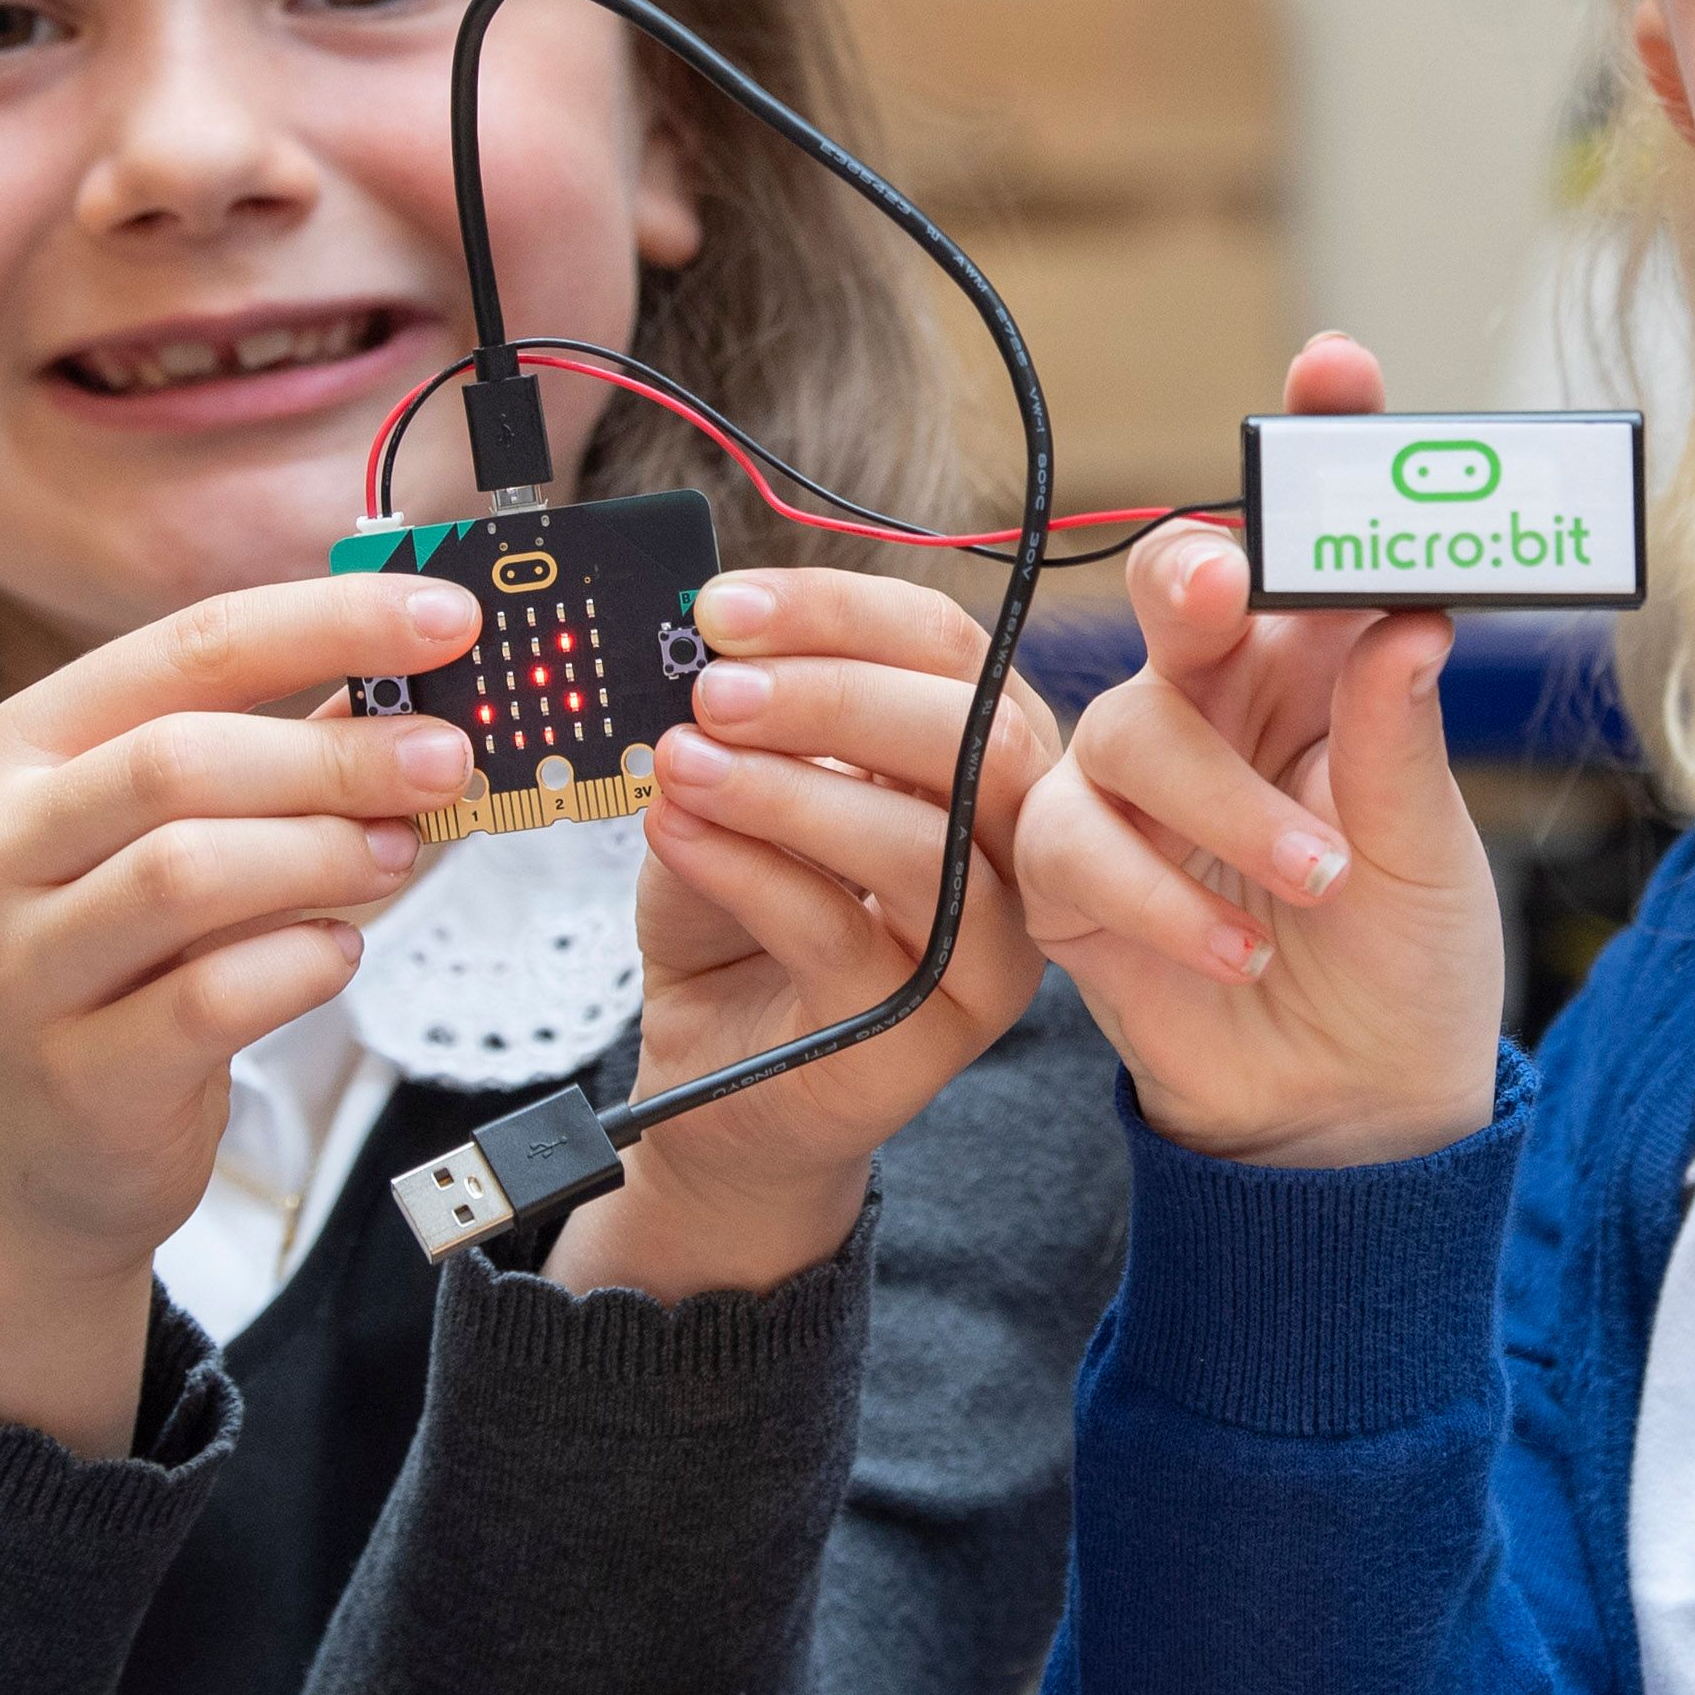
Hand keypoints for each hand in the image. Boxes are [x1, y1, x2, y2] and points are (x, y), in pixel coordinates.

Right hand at [0, 572, 475, 1451]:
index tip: (449, 617)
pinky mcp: (76, 1073)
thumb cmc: (127, 963)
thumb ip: (289, 759)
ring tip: (396, 856)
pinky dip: (300, 963)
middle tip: (449, 759)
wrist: (30, 1150)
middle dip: (337, 754)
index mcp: (31, 749)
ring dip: (322, 853)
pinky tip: (336, 953)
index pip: (190, 647)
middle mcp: (3, 845)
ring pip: (186, 872)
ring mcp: (25, 965)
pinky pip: (209, 998)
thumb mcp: (181, 837)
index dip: (330, 622)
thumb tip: (431, 686)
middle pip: (180, 761)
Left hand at [570, 564, 1060, 1299]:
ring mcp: (987, 951)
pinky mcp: (925, 1035)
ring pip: (920, 842)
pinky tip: (677, 836)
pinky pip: (840, 932)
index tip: (724, 609)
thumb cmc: (746, 920)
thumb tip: (715, 637)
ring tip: (681, 764)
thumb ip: (754, 715)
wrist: (719, 1085)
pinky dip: (746, 867)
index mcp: (986, 755)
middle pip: (973, 735)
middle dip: (831, 694)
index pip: (949, 650)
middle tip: (713, 689)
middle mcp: (1017, 847)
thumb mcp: (747, 785)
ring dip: (785, 787)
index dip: (838, 612)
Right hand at [1015, 334, 1502, 1160]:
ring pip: (1137, 724)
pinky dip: (1163, 895)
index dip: (1319, 442)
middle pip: (1183, 583)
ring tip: (1318, 883)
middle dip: (1201, 567)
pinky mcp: (1075, 867)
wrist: (1349, 1106)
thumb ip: (1400, 738)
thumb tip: (1408, 618)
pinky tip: (1235, 948)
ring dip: (1230, 803)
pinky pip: (1080, 842)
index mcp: (1322, 662)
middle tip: (1231, 585)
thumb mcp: (1429, 852)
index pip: (1314, 533)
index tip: (1338, 368)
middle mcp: (1221, 696)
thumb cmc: (1402, 961)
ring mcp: (1138, 777)